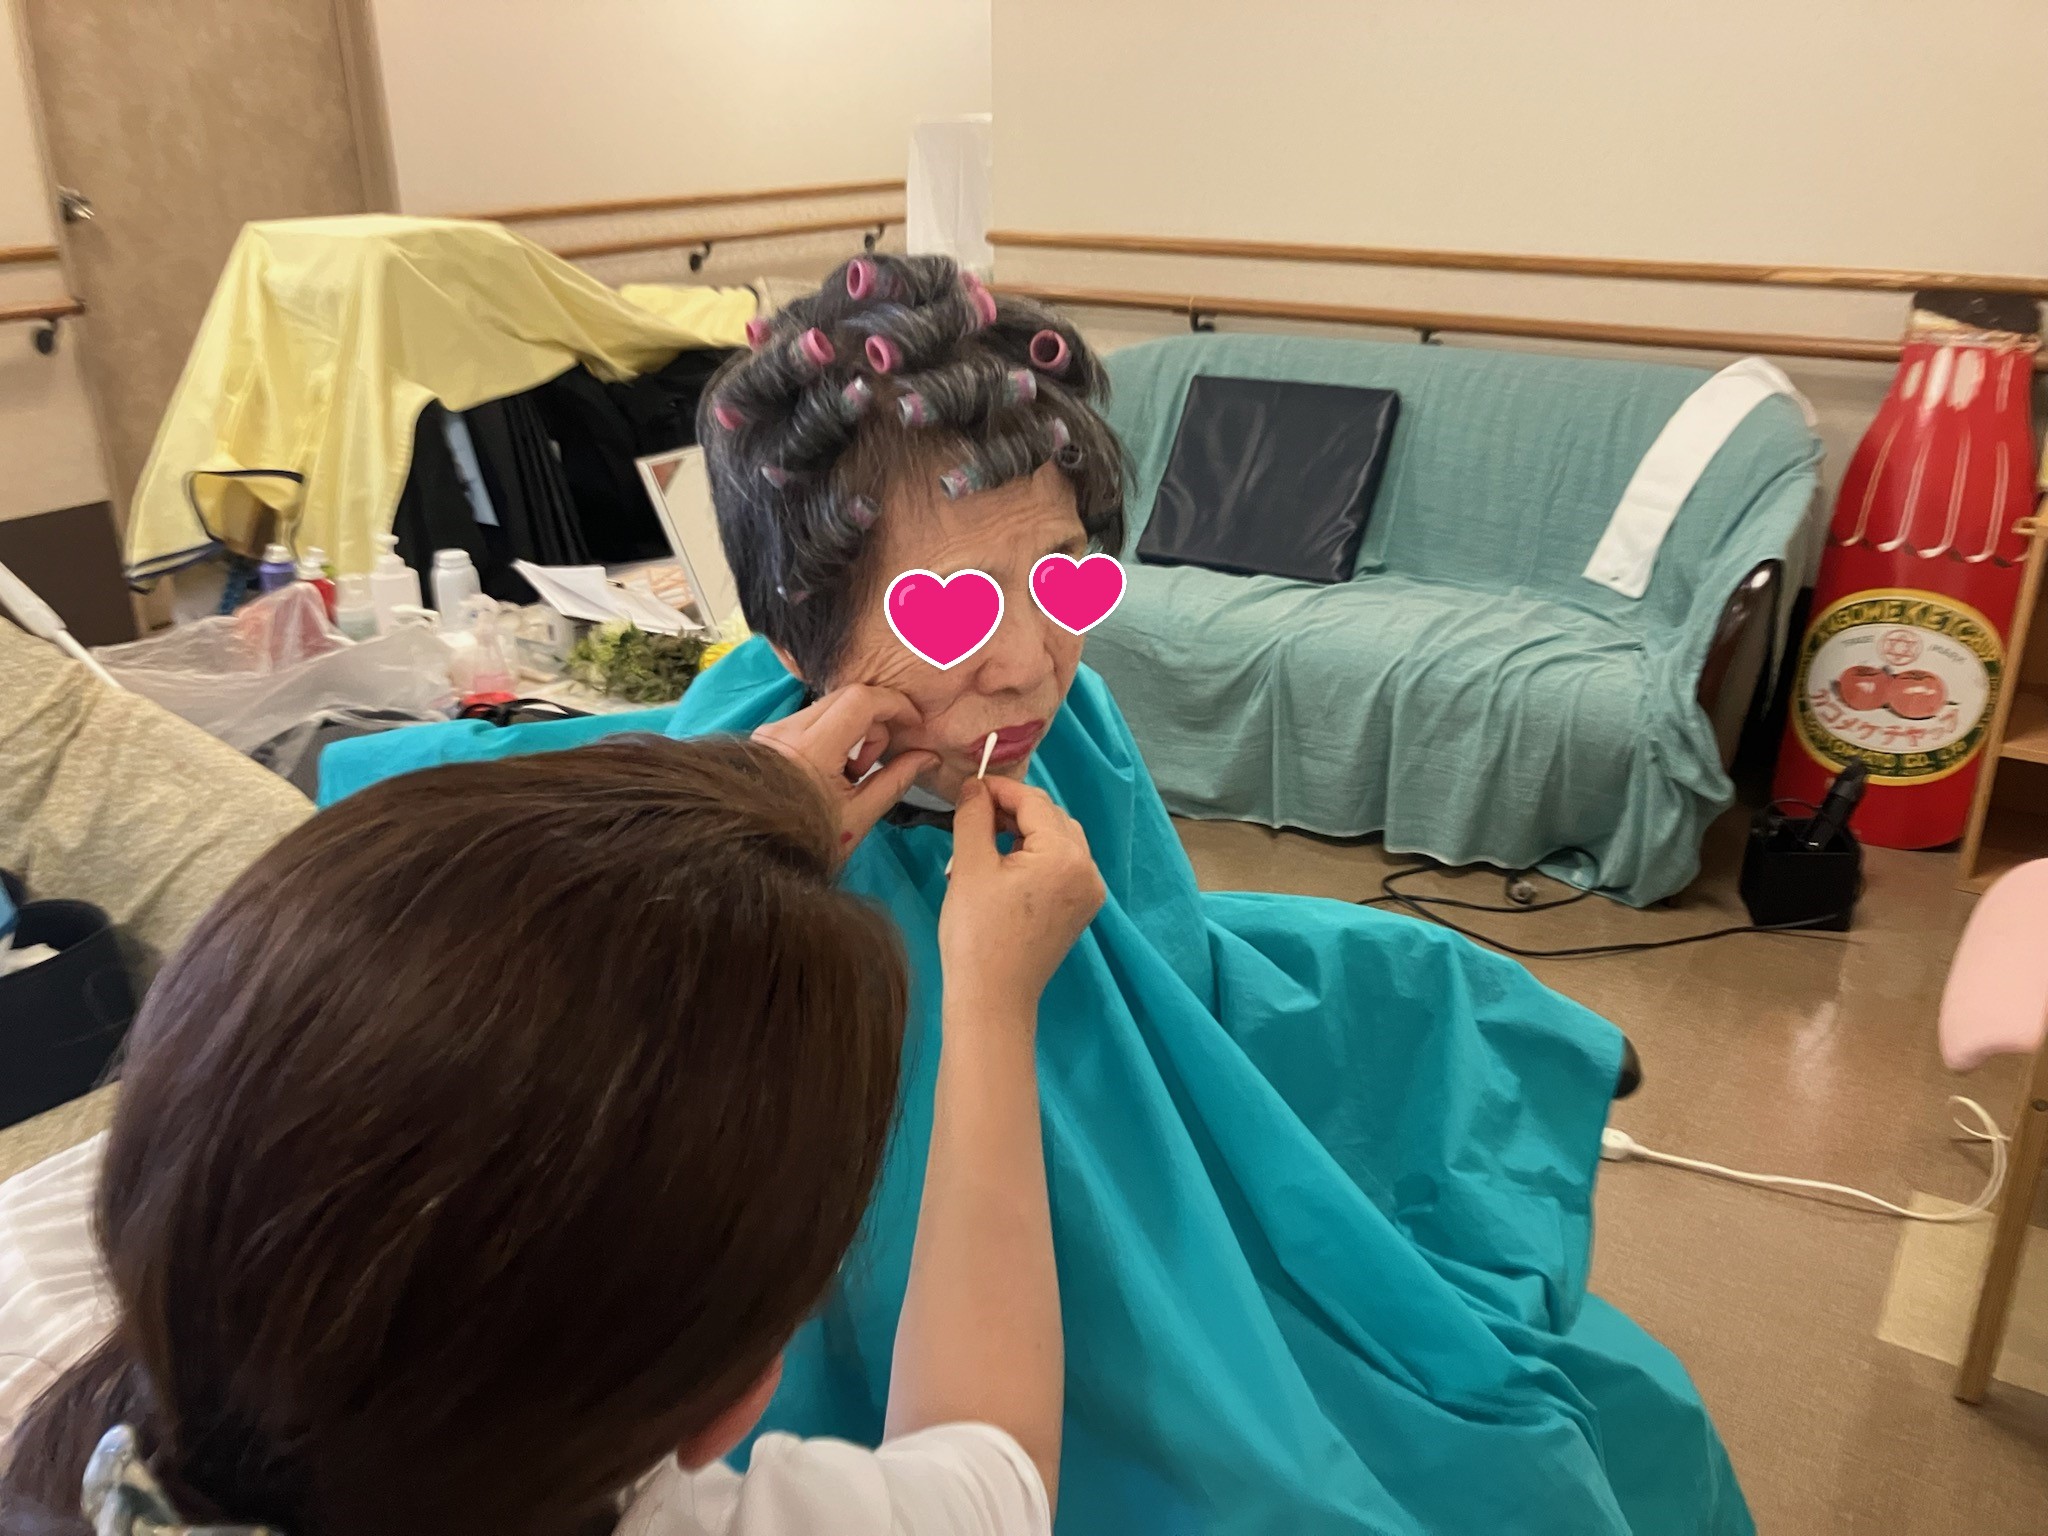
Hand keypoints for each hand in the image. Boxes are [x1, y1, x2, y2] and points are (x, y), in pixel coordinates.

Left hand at [751, 684, 938, 855]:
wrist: (754, 858)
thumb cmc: (808, 843)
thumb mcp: (860, 816)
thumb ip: (896, 779)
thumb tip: (929, 757)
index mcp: (811, 749)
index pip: (861, 700)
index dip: (895, 705)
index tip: (913, 724)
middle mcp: (786, 729)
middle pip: (846, 697)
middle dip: (876, 721)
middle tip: (876, 762)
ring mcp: (772, 731)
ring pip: (829, 707)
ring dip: (855, 729)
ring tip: (852, 773)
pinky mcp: (766, 737)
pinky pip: (811, 719)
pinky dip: (834, 736)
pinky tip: (832, 771)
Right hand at [941, 776, 1105, 1016]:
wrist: (992, 998)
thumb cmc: (977, 933)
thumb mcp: (969, 866)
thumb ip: (974, 816)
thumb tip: (976, 786)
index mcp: (1065, 855)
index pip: (1033, 802)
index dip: (999, 790)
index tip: (968, 788)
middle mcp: (1088, 869)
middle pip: (1051, 817)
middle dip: (1013, 812)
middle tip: (973, 819)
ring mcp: (1089, 892)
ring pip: (1059, 840)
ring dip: (1024, 833)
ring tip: (985, 845)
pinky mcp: (1081, 909)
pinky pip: (1063, 866)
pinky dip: (1036, 857)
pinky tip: (1005, 868)